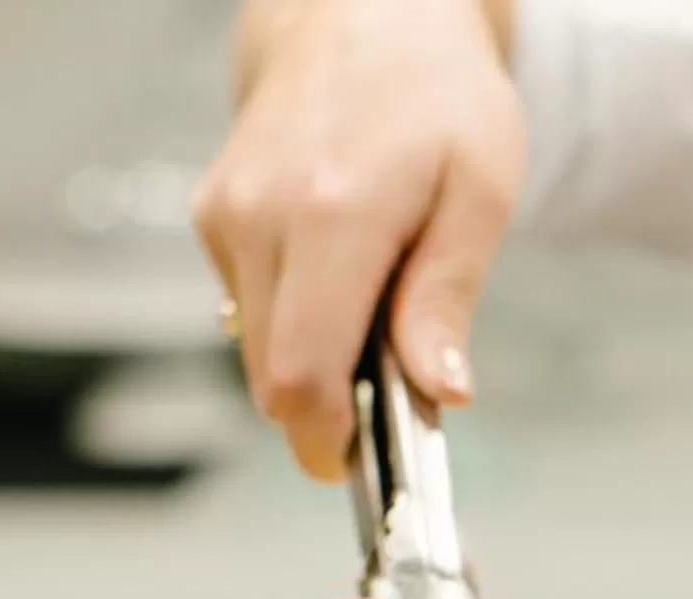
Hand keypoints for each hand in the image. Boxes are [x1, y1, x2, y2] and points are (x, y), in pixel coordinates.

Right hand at [194, 0, 521, 477]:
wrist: (362, 14)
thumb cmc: (436, 96)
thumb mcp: (479, 192)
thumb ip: (446, 298)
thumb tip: (438, 392)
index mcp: (332, 217)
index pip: (299, 377)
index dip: (329, 441)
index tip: (368, 459)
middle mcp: (260, 218)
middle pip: (271, 382)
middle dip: (332, 409)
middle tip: (398, 384)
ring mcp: (226, 217)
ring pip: (257, 350)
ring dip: (317, 361)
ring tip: (379, 306)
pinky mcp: (212, 217)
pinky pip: (252, 308)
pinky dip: (297, 317)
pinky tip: (341, 269)